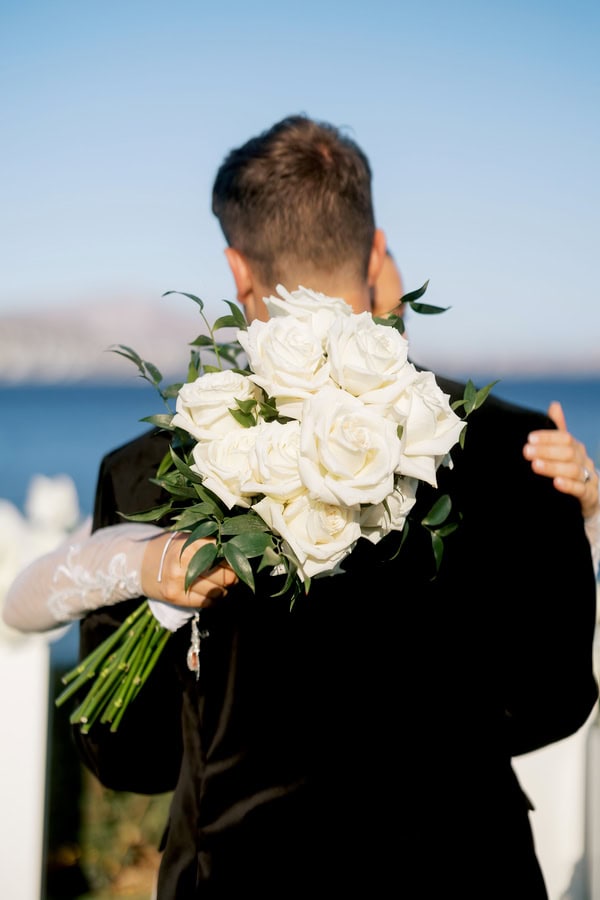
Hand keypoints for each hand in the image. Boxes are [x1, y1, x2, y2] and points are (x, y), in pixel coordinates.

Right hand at [141, 532, 237, 607]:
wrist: (141, 562)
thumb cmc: (173, 548)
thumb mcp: (190, 538)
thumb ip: (212, 544)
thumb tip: (241, 553)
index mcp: (191, 543)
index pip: (226, 555)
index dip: (234, 558)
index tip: (235, 558)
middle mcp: (184, 562)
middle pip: (226, 576)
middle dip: (232, 577)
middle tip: (231, 574)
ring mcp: (178, 581)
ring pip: (218, 592)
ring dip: (224, 590)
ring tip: (220, 583)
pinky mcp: (175, 597)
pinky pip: (206, 603)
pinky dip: (214, 599)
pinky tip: (211, 592)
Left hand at [523, 401, 598, 518]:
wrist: (586, 497)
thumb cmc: (569, 469)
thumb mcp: (562, 450)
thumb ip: (557, 430)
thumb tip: (555, 405)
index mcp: (576, 448)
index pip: (565, 438)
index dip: (548, 437)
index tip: (529, 438)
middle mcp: (583, 460)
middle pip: (568, 452)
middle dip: (546, 451)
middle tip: (526, 452)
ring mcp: (588, 478)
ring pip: (573, 470)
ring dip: (553, 467)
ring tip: (535, 465)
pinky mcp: (589, 496)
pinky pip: (581, 490)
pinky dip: (568, 486)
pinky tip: (556, 483)